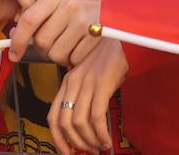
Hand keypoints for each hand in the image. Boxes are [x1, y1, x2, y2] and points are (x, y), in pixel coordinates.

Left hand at [8, 0, 100, 65]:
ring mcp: (83, 19)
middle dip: (45, 49)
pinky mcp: (95, 35)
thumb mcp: (60, 6)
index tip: (13, 54)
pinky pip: (73, 59)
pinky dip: (74, 59)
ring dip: (60, 56)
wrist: (115, 13)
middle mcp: (69, 4)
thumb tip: (12, 32)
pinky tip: (81, 48)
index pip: (29, 19)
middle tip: (56, 44)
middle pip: (41, 41)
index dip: (17, 40)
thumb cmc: (82, 12)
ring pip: (55, 53)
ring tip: (70, 44)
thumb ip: (37, 16)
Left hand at [48, 38, 126, 154]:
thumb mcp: (91, 73)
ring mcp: (87, 82)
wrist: (125, 35)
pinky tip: (107, 139)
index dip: (57, 138)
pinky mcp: (102, 82)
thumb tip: (84, 124)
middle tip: (87, 151)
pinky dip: (100, 133)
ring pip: (79, 122)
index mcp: (68, 80)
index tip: (65, 151)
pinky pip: (96, 116)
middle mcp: (73, 81)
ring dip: (89, 140)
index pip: (53, 116)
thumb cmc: (112, 56)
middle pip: (63, 122)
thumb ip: (84, 92)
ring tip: (99, 146)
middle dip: (74, 143)